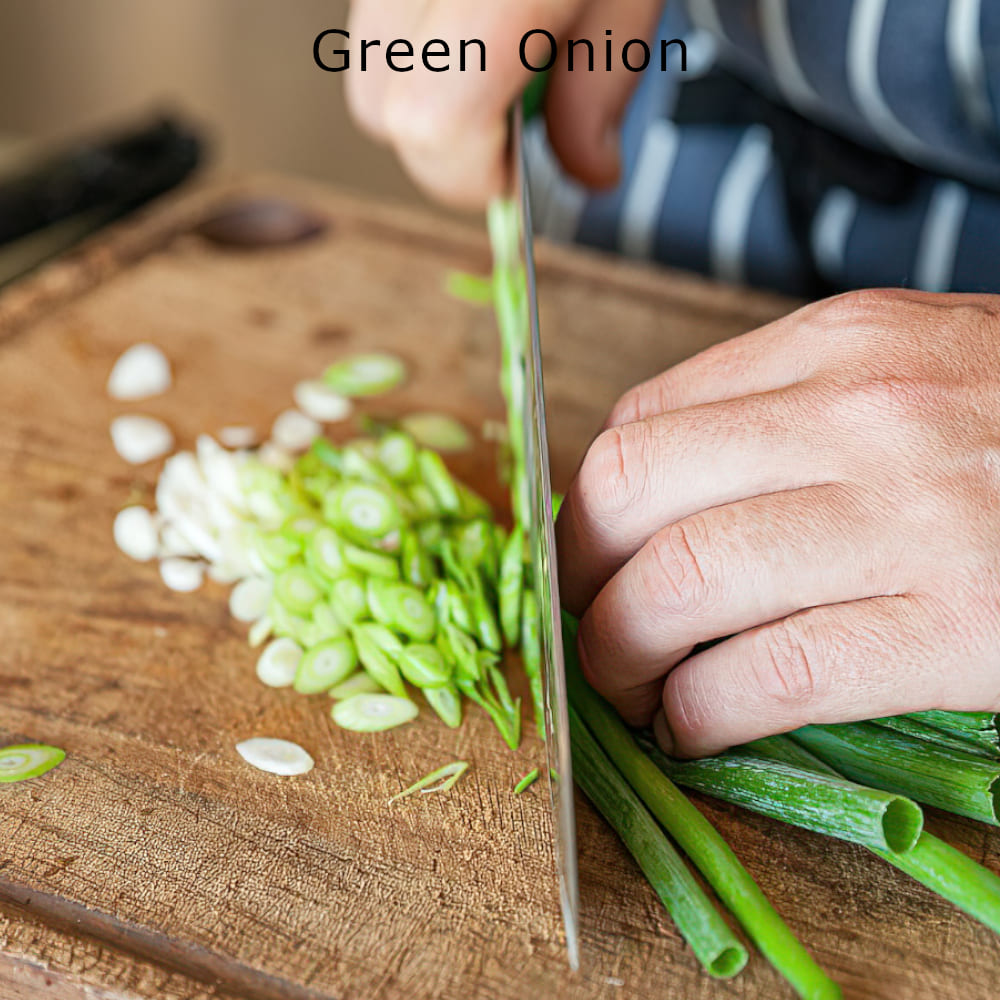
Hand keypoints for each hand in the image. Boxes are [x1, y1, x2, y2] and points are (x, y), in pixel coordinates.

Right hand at [345, 0, 662, 207]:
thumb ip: (602, 90)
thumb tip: (587, 173)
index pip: (436, 120)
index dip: (473, 173)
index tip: (515, 178)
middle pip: (381, 109)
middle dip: (443, 149)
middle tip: (506, 131)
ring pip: (365, 74)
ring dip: (424, 104)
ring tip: (492, 70)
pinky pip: (369, 30)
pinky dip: (414, 57)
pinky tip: (467, 32)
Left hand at [556, 290, 999, 756]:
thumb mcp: (920, 361)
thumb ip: (796, 401)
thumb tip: (673, 483)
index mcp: (842, 341)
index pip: (643, 420)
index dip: (594, 504)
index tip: (596, 554)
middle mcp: (858, 413)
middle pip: (628, 490)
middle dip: (580, 574)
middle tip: (589, 622)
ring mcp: (905, 517)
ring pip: (676, 584)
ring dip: (617, 654)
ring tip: (629, 686)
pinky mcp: (953, 625)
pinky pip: (765, 674)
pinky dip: (698, 712)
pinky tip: (693, 726)